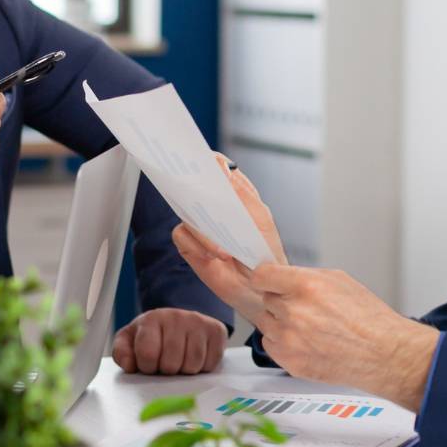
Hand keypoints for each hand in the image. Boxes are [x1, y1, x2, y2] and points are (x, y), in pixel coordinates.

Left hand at [113, 308, 227, 374]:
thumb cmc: (152, 335)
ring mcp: (198, 322)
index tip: (149, 363)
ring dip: (184, 371)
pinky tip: (194, 357)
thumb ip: (122, 352)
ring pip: (192, 365)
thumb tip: (130, 365)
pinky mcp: (216, 330)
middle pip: (171, 363)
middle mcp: (177, 316)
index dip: (147, 367)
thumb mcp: (130, 340)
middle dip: (166, 370)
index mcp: (152, 319)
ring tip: (179, 361)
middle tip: (165, 363)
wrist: (178, 321)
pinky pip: (210, 363)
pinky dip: (202, 368)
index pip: (148, 354)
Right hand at [170, 156, 286, 325]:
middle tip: (193, 185)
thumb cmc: (264, 252)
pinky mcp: (189, 244)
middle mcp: (213, 204)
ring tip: (224, 247)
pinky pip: (182, 235)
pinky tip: (214, 256)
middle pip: (192, 183)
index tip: (201, 157)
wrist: (258, 289)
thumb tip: (225, 169)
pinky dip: (198, 245)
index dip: (205, 158)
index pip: (215, 167)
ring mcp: (199, 223)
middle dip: (190, 183)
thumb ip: (243, 194)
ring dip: (204, 230)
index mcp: (233, 193)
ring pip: (186, 212)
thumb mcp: (261, 220)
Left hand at [250, 263, 438, 410]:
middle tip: (304, 307)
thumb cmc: (368, 318)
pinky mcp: (290, 361)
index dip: (266, 278)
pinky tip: (306, 341)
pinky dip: (283, 343)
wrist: (383, 354)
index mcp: (306, 286)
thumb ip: (305, 276)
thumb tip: (282, 277)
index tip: (268, 281)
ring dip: (281, 322)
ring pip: (266, 323)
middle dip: (281, 300)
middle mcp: (294, 312)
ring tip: (308, 326)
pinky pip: (271, 345)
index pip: (261, 276)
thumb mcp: (339, 280)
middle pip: (266, 299)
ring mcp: (290, 339)